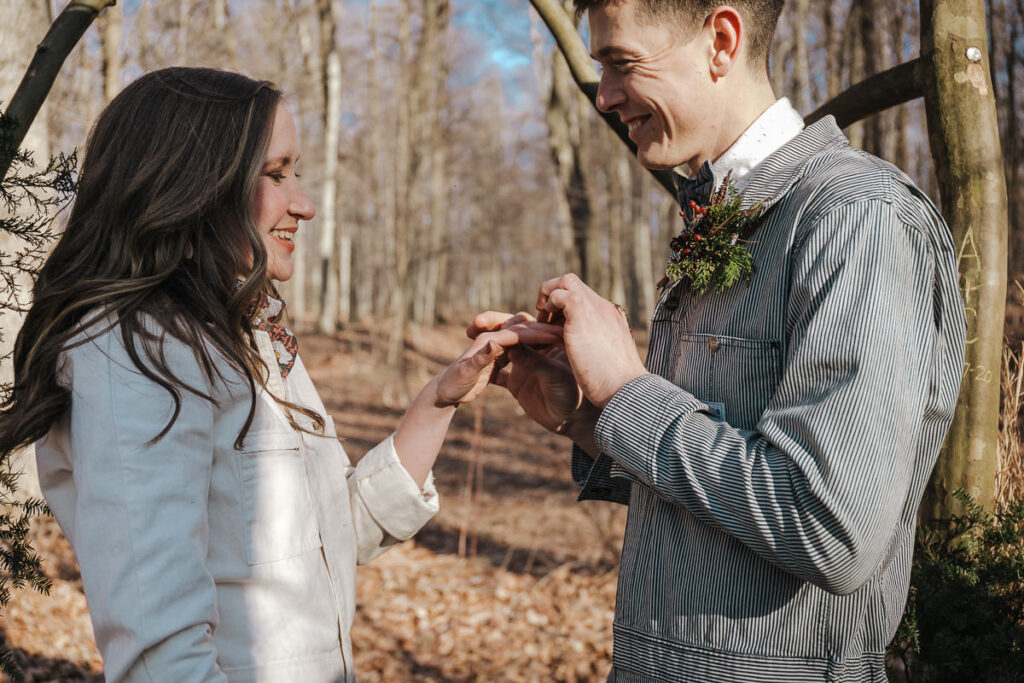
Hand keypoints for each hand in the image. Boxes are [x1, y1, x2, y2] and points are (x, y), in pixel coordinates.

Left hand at [434, 321, 561, 407]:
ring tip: (561, 343)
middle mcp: (493, 345)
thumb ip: (480, 359)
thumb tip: (494, 340)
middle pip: (521, 332)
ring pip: (522, 343)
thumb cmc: (449, 387)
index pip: (516, 335)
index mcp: (487, 344)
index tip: (557, 336)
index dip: (536, 335)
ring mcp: (497, 354)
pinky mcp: (498, 365)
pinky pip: (518, 356)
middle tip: (564, 334)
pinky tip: (548, 357)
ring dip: (539, 341)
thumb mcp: (464, 374)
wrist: (438, 398)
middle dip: (542, 332)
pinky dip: (531, 354)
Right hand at [469, 311, 596, 438]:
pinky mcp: (516, 382)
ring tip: (471, 334)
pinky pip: (497, 373)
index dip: (508, 321)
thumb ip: (534, 361)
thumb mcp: (554, 376)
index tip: (492, 321)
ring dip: (488, 340)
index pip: (527, 324)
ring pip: (502, 347)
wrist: (573, 421)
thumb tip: (510, 346)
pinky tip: (472, 367)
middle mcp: (535, 349)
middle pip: (511, 330)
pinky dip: (486, 369)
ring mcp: (524, 364)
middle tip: (478, 322)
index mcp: (547, 341)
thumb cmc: (572, 396)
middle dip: (494, 323)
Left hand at [536, 274, 646, 407]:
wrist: (624, 388)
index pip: (584, 299)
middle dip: (553, 296)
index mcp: (611, 317)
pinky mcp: (581, 311)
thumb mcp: (604, 357)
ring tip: (540, 321)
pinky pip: (556, 294)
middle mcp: (604, 307)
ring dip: (548, 297)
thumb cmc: (615, 383)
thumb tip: (579, 346)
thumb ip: (592, 344)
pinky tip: (542, 326)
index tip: (553, 326)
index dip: (565, 308)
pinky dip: (546, 306)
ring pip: (566, 281)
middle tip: (543, 319)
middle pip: (574, 283)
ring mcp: (594, 307)